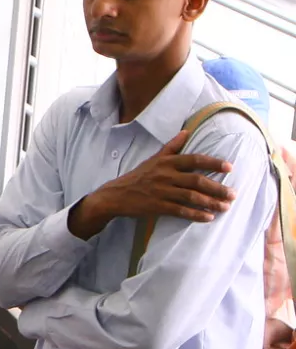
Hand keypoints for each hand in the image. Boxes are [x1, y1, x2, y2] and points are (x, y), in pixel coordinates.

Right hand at [74, 129, 234, 235]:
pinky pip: (180, 211)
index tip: (230, 167)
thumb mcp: (153, 158)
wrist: (115, 195)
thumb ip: (172, 146)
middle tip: (233, 194)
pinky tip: (208, 217)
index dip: (213, 163)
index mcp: (166, 162)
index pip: (194, 160)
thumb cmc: (138, 176)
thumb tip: (186, 131)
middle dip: (218, 188)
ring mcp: (161, 191)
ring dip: (211, 203)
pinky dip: (196, 215)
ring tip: (225, 207)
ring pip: (191, 197)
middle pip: (197, 180)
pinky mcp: (157, 206)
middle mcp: (165, 175)